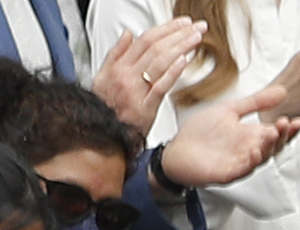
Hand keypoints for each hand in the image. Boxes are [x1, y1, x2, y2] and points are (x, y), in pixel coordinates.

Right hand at [90, 15, 204, 133]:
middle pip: (156, 47)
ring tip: (196, 38)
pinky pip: (160, 87)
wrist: (103, 136)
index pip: (145, 39)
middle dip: (179, 34)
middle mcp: (127, 76)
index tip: (182, 24)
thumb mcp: (103, 77)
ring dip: (181, 47)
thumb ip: (116, 53)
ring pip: (160, 62)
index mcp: (119, 67)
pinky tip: (184, 60)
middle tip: (196, 27)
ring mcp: (136, 92)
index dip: (166, 28)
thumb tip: (127, 34)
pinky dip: (173, 71)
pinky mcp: (145, 109)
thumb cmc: (105, 109)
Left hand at [156, 88, 299, 187]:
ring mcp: (239, 163)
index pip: (276, 134)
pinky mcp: (226, 173)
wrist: (176, 150)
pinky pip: (243, 170)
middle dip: (282, 136)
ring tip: (272, 134)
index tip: (296, 120)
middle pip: (273, 147)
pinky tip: (254, 151)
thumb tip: (280, 91)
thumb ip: (255, 102)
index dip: (288, 129)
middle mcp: (248, 150)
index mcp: (251, 136)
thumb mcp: (230, 110)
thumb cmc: (199, 133)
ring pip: (261, 159)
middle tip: (285, 124)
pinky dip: (250, 162)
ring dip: (268, 147)